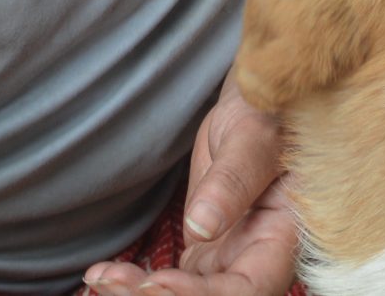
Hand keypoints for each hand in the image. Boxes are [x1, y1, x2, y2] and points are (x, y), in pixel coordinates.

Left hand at [84, 76, 295, 295]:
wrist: (255, 107)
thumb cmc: (266, 113)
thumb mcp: (253, 138)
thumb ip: (232, 182)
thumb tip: (202, 227)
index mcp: (282, 240)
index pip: (247, 290)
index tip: (157, 281)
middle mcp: (256, 260)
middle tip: (114, 280)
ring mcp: (228, 259)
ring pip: (187, 295)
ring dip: (142, 293)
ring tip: (102, 277)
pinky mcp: (205, 252)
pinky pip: (173, 281)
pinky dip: (139, 282)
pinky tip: (104, 275)